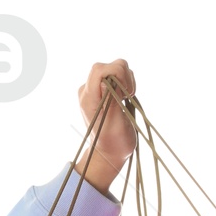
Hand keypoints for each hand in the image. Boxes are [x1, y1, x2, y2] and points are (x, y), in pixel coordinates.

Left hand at [74, 58, 136, 191]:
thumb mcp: (114, 125)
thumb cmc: (113, 142)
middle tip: (125, 99)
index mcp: (87, 98)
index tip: (124, 95)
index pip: (99, 69)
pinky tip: (125, 99)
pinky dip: (128, 84)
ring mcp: (97, 87)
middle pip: (112, 65)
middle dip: (125, 79)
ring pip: (119, 67)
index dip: (117, 76)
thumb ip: (110, 101)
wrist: (110, 150)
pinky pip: (121, 74)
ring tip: (125, 101)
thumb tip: (106, 81)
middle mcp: (89, 89)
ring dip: (128, 82)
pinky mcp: (106, 87)